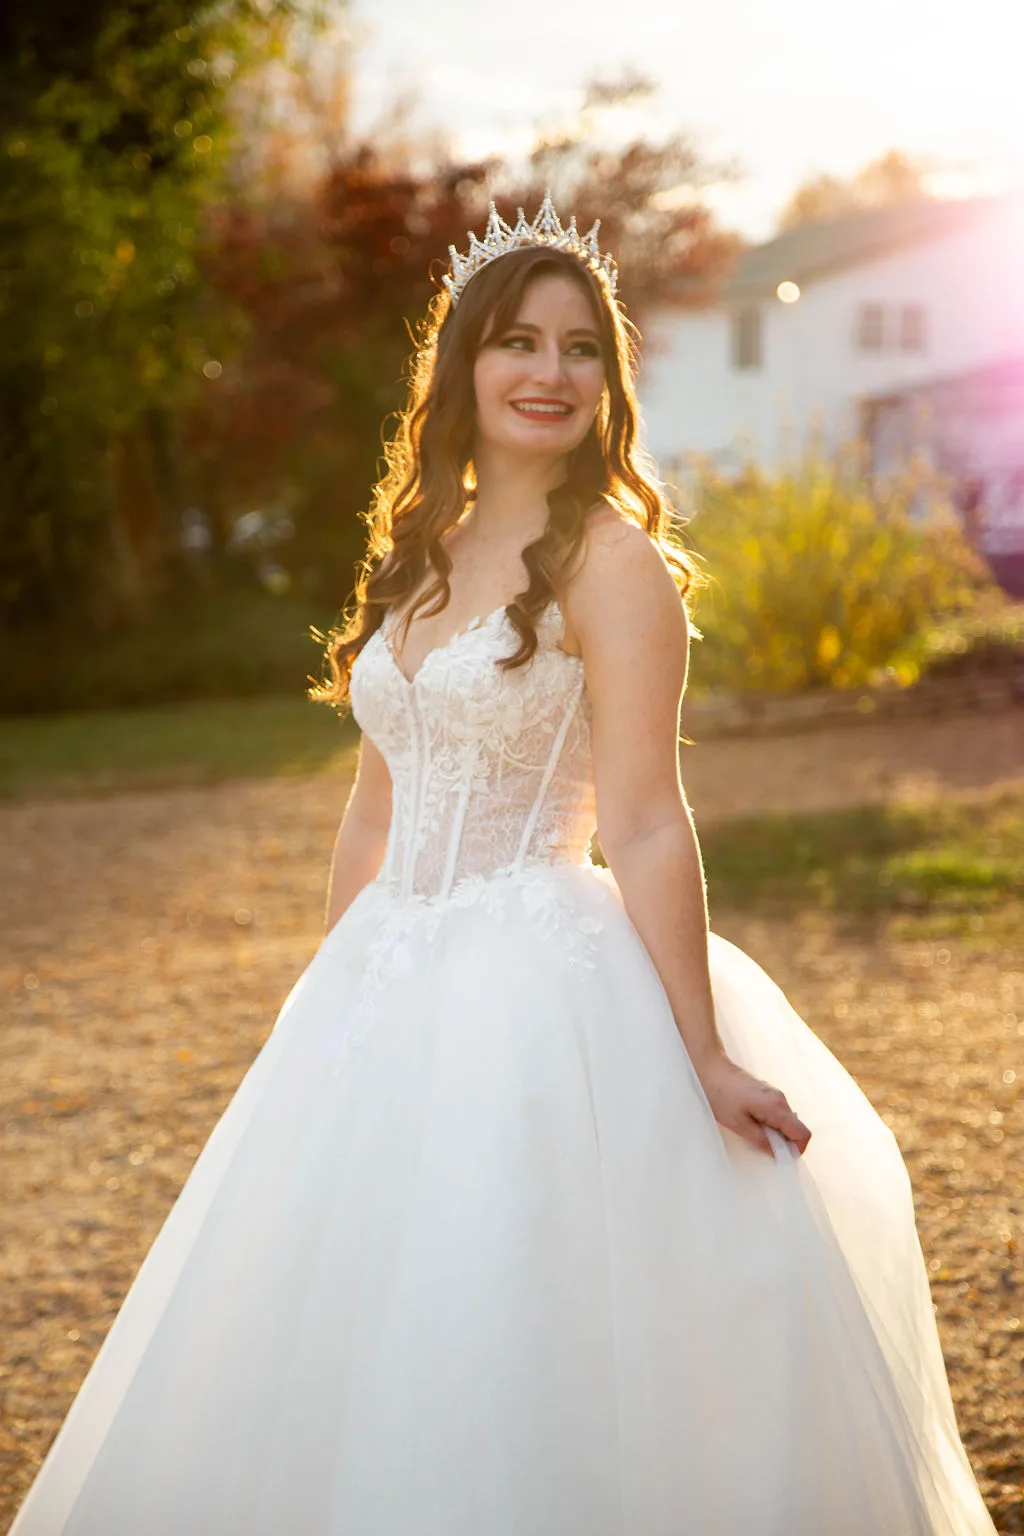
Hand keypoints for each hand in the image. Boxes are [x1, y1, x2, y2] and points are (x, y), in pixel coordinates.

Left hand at [695, 1053, 811, 1156]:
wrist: (709, 1068)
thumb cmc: (720, 1094)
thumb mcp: (738, 1124)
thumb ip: (761, 1140)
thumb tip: (777, 1153)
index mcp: (776, 1107)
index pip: (802, 1134)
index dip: (796, 1150)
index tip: (780, 1157)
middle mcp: (780, 1098)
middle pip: (795, 1128)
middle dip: (784, 1142)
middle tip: (761, 1146)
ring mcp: (774, 1093)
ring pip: (786, 1120)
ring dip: (775, 1132)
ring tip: (752, 1133)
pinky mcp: (766, 1092)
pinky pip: (777, 1112)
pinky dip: (770, 1123)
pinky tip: (750, 1122)